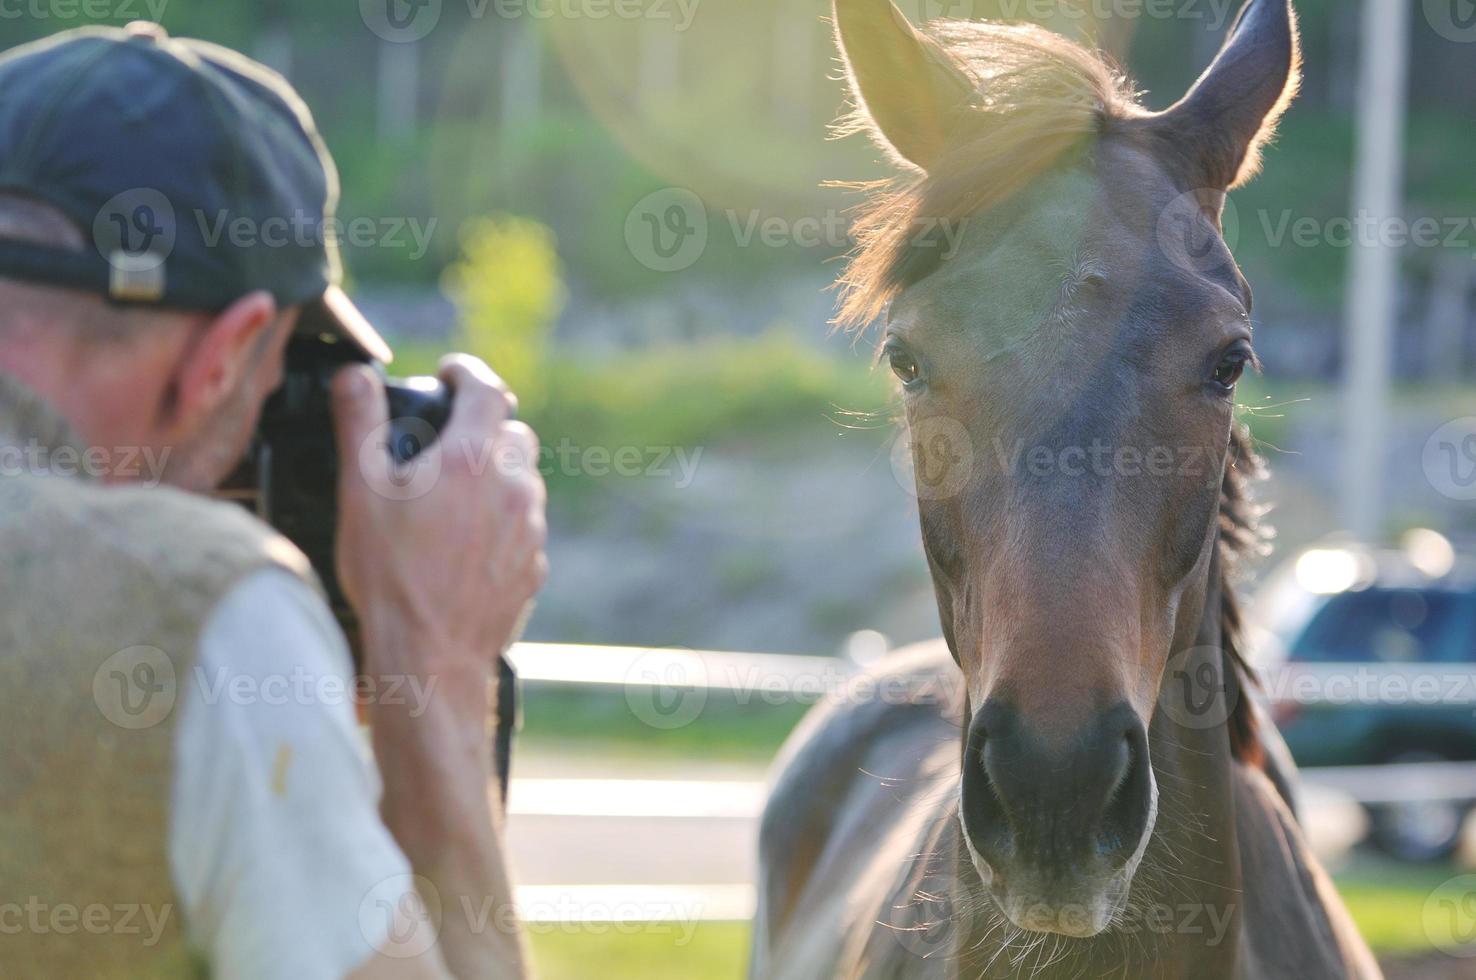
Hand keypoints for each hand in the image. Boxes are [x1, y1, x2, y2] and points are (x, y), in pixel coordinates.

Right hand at [330, 354, 547, 679]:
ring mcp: (529, 528)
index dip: (467, 372)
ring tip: (452, 496)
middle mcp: (512, 487)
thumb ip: (359, 423)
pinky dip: (502, 519)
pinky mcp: (534, 565)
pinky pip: (524, 525)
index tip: (449, 373)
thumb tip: (355, 375)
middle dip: (485, 426)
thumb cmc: (389, 575)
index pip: (487, 388)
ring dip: (496, 475)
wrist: (429, 656)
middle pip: (514, 433)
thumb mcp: (360, 492)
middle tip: (446, 441)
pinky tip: (466, 542)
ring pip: (523, 480)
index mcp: (471, 459)